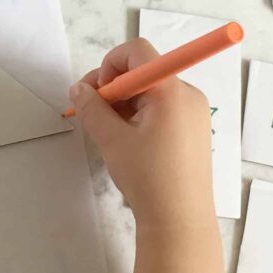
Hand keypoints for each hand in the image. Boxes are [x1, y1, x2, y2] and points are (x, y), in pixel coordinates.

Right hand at [69, 39, 214, 227]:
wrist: (180, 221)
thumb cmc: (148, 177)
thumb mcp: (112, 140)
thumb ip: (92, 108)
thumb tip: (78, 89)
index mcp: (171, 90)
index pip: (138, 52)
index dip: (110, 64)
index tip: (97, 93)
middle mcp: (188, 95)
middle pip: (144, 72)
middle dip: (113, 87)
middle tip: (91, 113)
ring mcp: (194, 113)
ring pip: (151, 92)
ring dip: (124, 104)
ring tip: (108, 133)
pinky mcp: (193, 131)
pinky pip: (162, 109)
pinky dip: (140, 116)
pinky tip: (127, 141)